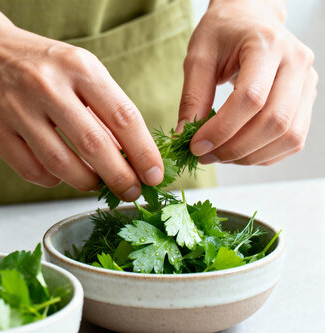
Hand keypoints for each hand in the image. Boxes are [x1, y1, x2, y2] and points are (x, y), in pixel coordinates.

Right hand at [0, 24, 163, 200]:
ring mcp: (17, 110)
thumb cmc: (37, 62)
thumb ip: (103, 107)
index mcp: (78, 67)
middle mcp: (47, 87)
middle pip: (95, 146)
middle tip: (131, 191)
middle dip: (120, 177)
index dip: (144, 152)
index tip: (155, 175)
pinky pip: (32, 171)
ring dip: (86, 182)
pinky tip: (60, 175)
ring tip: (96, 184)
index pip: (123, 117)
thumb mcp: (77, 68)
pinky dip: (53, 180)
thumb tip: (129, 153)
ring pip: (61, 165)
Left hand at [179, 0, 316, 165]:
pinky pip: (293, 140)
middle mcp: (296, 63)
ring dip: (251, 156)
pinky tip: (238, 151)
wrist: (250, 19)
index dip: (222, 129)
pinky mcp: (307, 99)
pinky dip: (264, 154)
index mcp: (267, 45)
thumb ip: (192, 95)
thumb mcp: (199, 56)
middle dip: (235, 147)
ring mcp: (307, 82)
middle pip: (275, 122)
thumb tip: (183, 135)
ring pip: (289, 136)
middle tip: (205, 155)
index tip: (195, 145)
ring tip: (219, 155)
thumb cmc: (223, 34)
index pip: (251, 98)